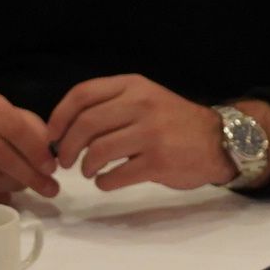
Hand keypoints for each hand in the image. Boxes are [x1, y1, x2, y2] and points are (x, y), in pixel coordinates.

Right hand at [0, 94, 57, 201]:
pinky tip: (4, 194)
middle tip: (50, 188)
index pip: (16, 128)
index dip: (37, 151)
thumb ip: (38, 134)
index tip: (52, 168)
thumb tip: (52, 157)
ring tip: (22, 186)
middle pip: (2, 157)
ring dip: (14, 187)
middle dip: (31, 176)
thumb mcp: (18, 120)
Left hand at [48, 76, 232, 189]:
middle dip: (66, 147)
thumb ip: (112, 105)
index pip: (82, 94)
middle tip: (64, 160)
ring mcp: (150, 133)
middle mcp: (141, 105)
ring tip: (88, 171)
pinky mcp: (158, 161)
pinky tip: (106, 182)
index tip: (51, 135)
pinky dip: (104, 182)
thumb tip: (66, 127)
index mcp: (133, 86)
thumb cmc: (173, 122)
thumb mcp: (146, 98)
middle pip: (85, 125)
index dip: (59, 117)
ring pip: (98, 151)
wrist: (218, 141)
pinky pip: (116, 175)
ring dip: (85, 166)